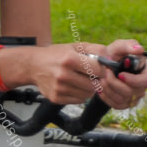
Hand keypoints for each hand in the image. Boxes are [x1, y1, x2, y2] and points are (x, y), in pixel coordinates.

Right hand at [28, 41, 146, 107]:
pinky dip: (81, 94)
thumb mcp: (76, 46)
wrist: (34, 66)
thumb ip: (96, 50)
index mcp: (69, 59)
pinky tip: (75, 85)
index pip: (98, 70)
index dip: (104, 70)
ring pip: (88, 94)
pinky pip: (79, 100)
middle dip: (98, 80)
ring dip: (90, 88)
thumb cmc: (58, 54)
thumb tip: (113, 59)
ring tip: (83, 79)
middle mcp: (63, 75)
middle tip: (95, 75)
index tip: (104, 69)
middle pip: (94, 84)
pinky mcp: (56, 98)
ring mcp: (59, 88)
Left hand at [103, 39, 146, 108]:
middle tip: (105, 74)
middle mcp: (143, 85)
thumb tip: (139, 49)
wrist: (103, 67)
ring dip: (109, 89)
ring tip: (101, 78)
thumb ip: (129, 45)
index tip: (120, 74)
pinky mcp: (126, 103)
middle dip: (115, 84)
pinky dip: (106, 96)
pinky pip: (117, 105)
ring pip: (123, 100)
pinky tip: (101, 87)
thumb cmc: (114, 55)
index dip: (134, 80)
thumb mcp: (119, 47)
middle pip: (133, 92)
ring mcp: (135, 96)